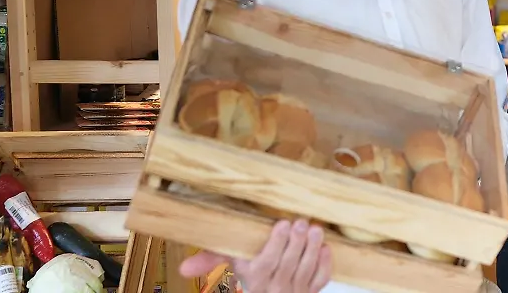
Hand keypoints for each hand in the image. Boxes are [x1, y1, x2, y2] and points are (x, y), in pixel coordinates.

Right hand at [179, 219, 332, 292]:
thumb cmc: (254, 272)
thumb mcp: (234, 263)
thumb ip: (211, 258)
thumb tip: (182, 268)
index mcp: (255, 278)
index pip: (266, 263)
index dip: (275, 244)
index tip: (281, 223)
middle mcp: (274, 288)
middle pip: (288, 265)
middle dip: (296, 242)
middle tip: (301, 222)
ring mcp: (295, 291)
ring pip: (305, 271)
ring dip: (312, 249)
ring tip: (315, 230)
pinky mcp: (311, 291)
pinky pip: (320, 280)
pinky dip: (324, 265)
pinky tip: (325, 248)